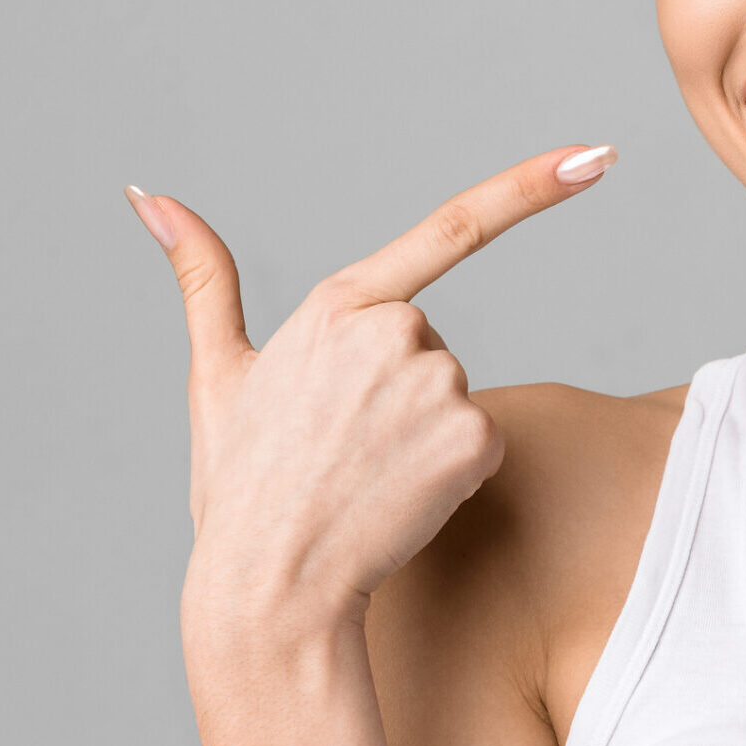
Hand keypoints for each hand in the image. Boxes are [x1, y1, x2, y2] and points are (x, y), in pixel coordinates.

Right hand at [125, 143, 616, 623]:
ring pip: (454, 395)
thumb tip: (150, 195)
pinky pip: (481, 442)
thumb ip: (201, 278)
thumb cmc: (242, 486)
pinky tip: (399, 498)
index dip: (533, 185)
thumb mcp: (217, 375)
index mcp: (339, 304)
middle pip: (430, 344)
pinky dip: (451, 473)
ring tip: (362, 475)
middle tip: (342, 446)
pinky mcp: (474, 436)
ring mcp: (440, 383)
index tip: (595, 155)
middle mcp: (396, 331)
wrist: (270, 590)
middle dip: (398, 388)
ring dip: (421, 434)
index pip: (453, 227)